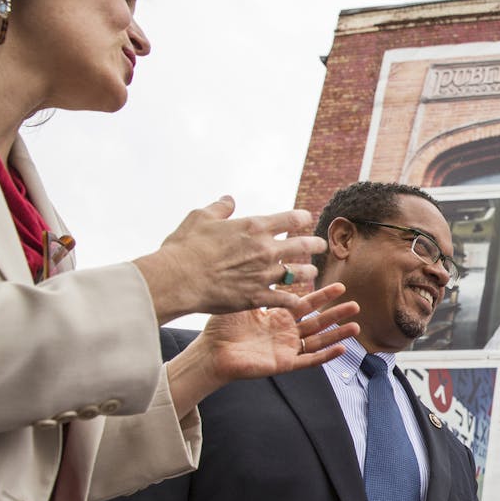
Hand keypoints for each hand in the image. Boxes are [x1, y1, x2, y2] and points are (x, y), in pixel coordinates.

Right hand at [133, 196, 328, 321]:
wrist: (178, 279)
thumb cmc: (185, 247)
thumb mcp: (200, 217)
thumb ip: (220, 208)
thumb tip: (228, 199)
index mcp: (255, 227)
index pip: (292, 218)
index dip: (303, 218)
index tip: (305, 220)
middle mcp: (266, 250)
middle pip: (304, 246)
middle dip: (316, 245)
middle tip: (321, 245)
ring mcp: (265, 274)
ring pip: (300, 273)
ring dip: (308, 272)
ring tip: (311, 272)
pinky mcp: (258, 297)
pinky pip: (286, 300)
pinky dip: (295, 300)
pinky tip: (299, 301)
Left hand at [166, 283, 358, 416]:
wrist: (211, 352)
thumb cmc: (221, 327)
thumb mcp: (244, 301)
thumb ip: (261, 287)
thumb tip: (272, 263)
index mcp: (277, 317)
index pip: (306, 304)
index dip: (323, 296)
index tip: (340, 286)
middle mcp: (285, 333)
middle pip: (317, 322)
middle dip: (336, 313)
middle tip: (355, 304)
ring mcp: (286, 349)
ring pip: (318, 341)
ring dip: (337, 334)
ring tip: (356, 325)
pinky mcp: (284, 364)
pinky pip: (309, 360)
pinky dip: (326, 355)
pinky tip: (342, 348)